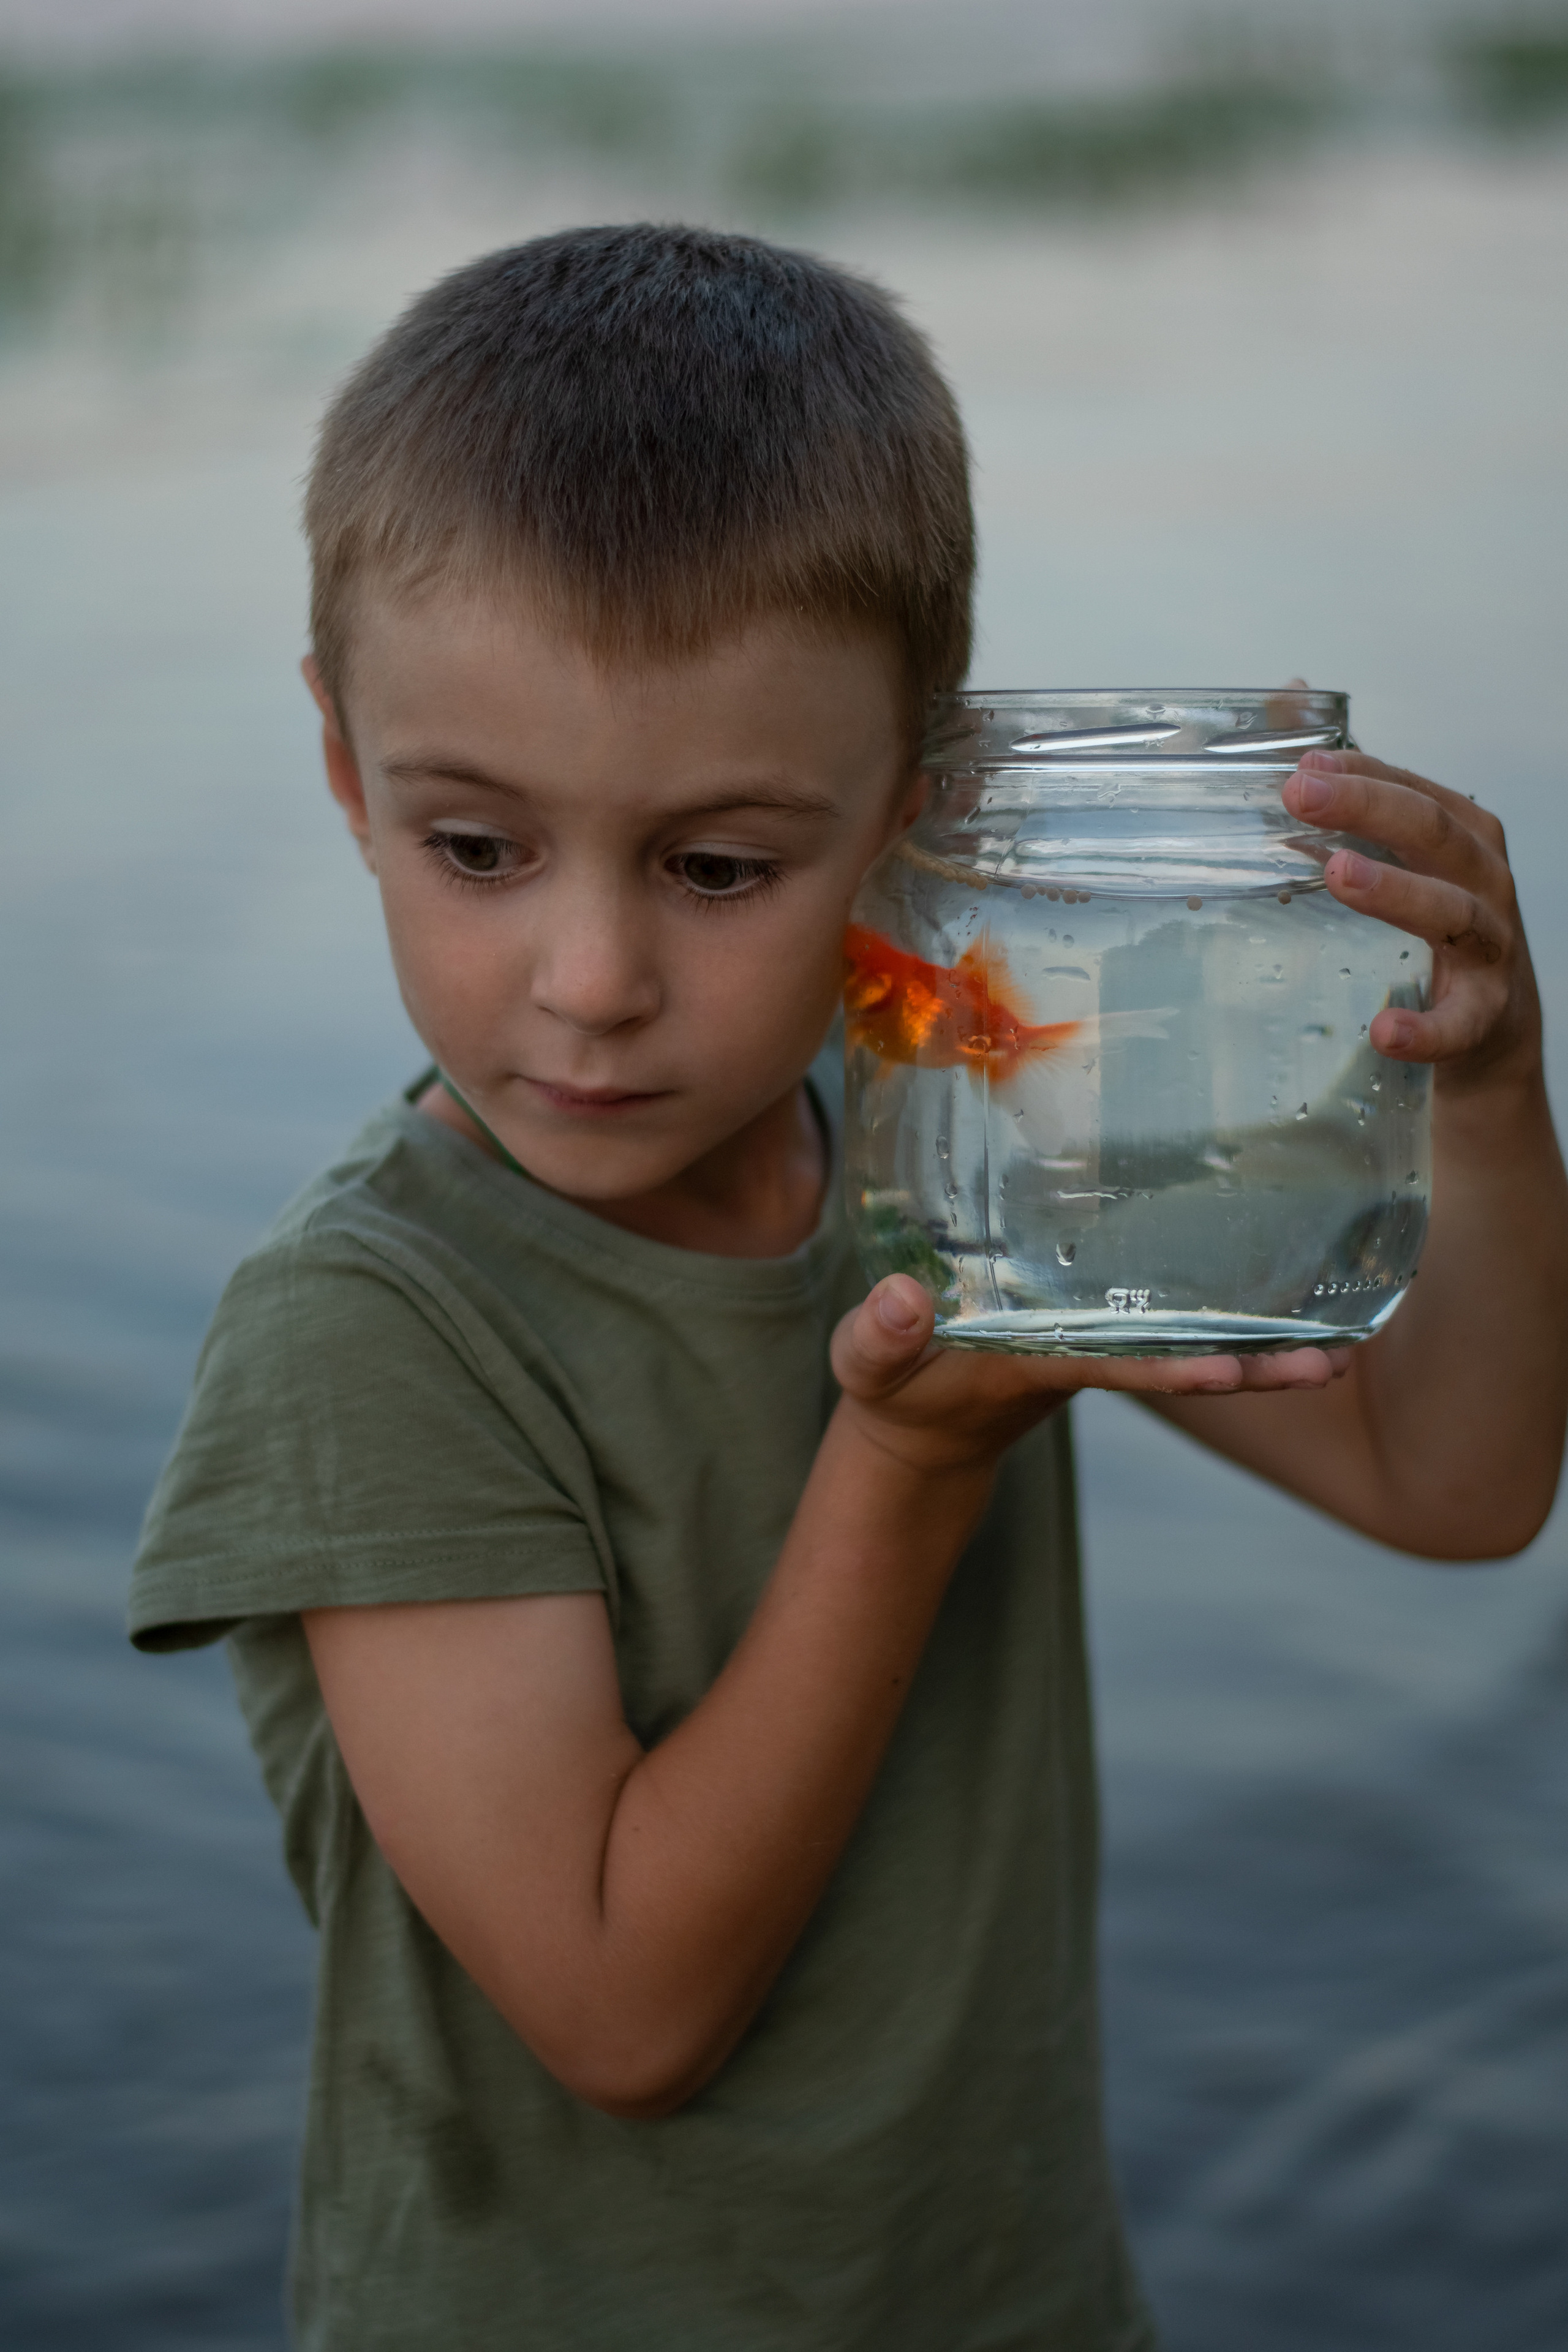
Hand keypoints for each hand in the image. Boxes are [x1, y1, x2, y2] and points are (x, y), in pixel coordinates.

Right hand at [830, 1276, 1350, 1476]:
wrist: (923, 1430)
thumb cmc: (894, 1393)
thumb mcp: (867, 1369)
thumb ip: (880, 1337)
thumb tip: (903, 1299)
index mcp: (1037, 1365)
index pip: (1114, 1363)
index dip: (1168, 1368)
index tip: (1228, 1371)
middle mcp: (1086, 1360)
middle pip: (1180, 1363)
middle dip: (1254, 1369)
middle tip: (1334, 1365)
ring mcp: (1101, 1352)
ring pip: (1190, 1350)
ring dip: (1262, 1354)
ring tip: (1344, 1350)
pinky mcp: (1104, 1337)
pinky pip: (1174, 1331)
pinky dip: (1225, 1325)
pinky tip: (1283, 1305)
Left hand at [1282, 749, 1542, 1095]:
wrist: (1490, 1028)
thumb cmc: (1437, 926)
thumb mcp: (1399, 854)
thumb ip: (1349, 787)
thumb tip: (1289, 695)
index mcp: (1461, 837)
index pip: (1413, 788)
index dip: (1361, 771)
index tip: (1301, 761)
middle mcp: (1483, 880)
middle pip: (1433, 832)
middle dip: (1370, 807)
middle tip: (1301, 795)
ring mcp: (1491, 947)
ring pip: (1452, 912)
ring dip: (1396, 891)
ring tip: (1337, 875)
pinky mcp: (1486, 1013)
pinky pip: (1458, 1021)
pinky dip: (1424, 1027)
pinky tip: (1385, 1030)